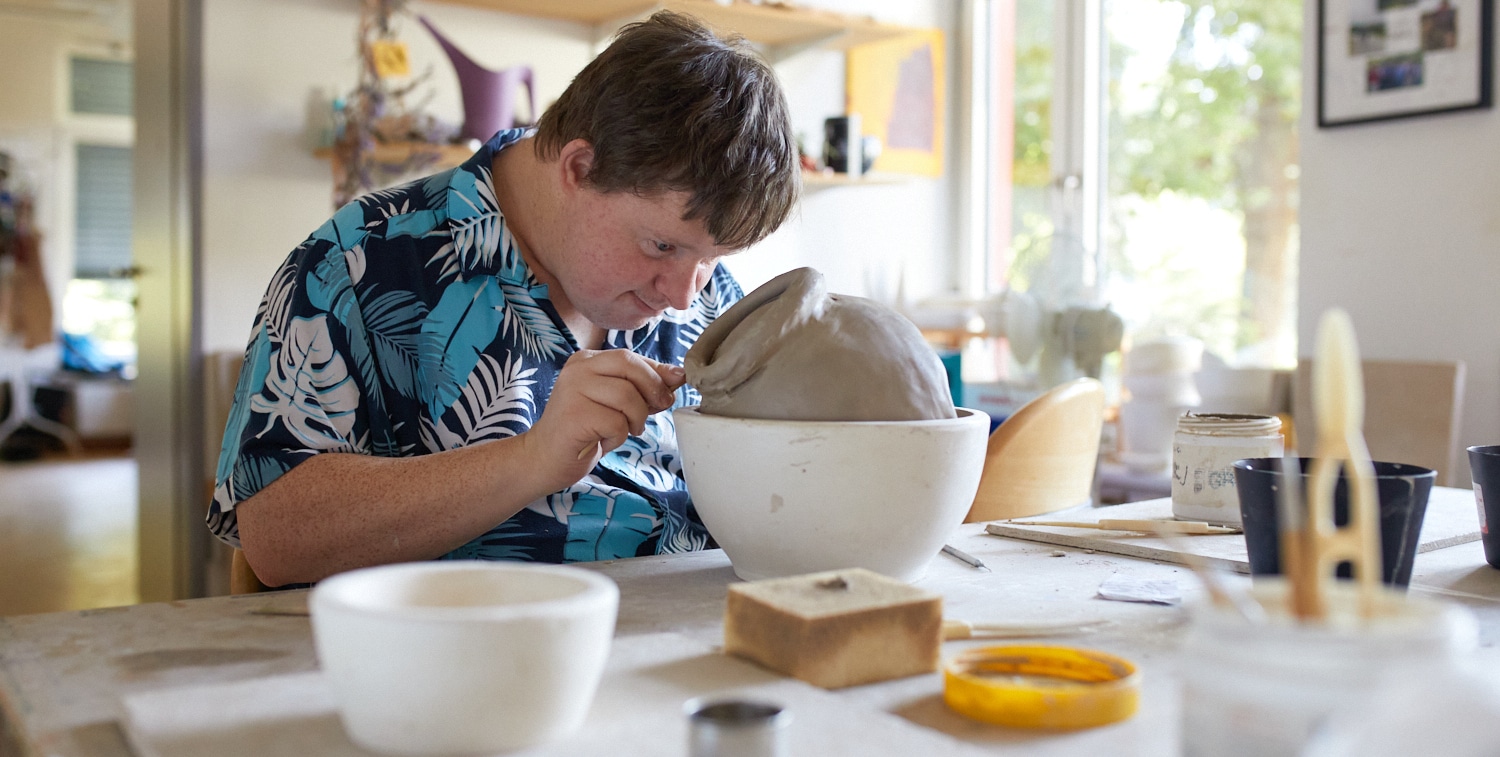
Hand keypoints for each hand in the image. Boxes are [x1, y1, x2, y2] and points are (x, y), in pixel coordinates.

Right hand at [521, 349, 686, 490]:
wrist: (545, 458)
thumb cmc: (585, 430)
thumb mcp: (616, 403)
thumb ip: (642, 387)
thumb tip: (678, 375)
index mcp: (586, 360)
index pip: (630, 357)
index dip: (657, 373)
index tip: (674, 387)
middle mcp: (577, 369)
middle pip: (630, 367)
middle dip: (652, 390)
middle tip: (657, 410)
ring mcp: (573, 390)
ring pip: (627, 396)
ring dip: (636, 419)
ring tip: (624, 430)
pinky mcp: (575, 415)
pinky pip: (617, 422)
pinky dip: (618, 437)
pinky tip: (603, 441)